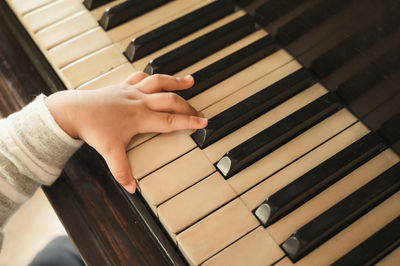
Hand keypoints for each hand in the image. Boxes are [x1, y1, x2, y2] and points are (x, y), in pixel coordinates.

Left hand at [45, 72, 206, 192]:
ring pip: (159, 82)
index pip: (171, 120)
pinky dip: (152, 77)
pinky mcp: (123, 86)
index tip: (204, 122)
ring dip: (176, 81)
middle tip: (199, 112)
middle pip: (171, 100)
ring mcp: (132, 91)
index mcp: (141, 117)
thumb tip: (132, 188)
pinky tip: (159, 78)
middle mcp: (140, 101)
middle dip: (188, 106)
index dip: (189, 121)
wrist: (73, 111)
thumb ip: (122, 171)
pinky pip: (141, 77)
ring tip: (191, 81)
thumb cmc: (93, 129)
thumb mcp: (109, 152)